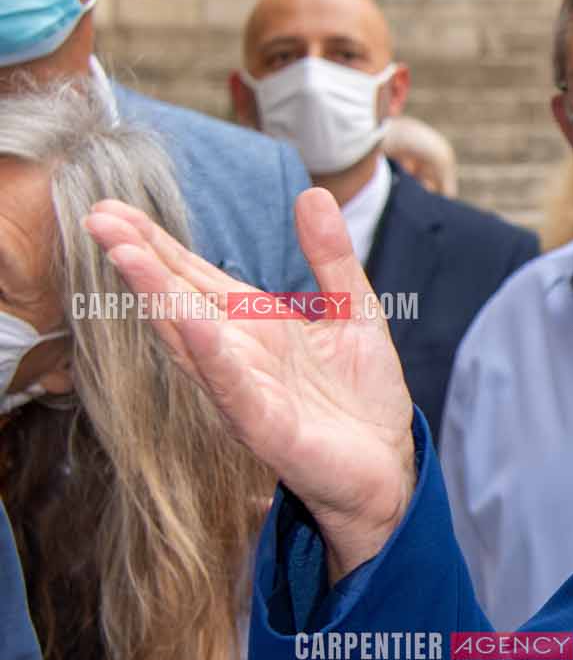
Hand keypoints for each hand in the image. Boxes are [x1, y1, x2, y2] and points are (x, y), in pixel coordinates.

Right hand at [86, 189, 415, 575]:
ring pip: (191, 341)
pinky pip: (232, 388)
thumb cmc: (361, 396)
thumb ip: (331, 257)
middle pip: (179, 301)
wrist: (387, 466)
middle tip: (97, 217)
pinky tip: (191, 322)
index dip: (157, 244)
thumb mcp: (354, 311)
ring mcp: (245, 392)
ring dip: (160, 299)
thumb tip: (312, 193)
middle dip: (140, 261)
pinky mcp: (266, 428)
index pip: (195, 277)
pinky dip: (212, 355)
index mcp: (253, 327)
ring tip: (128, 256)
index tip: (114, 206)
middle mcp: (237, 356)